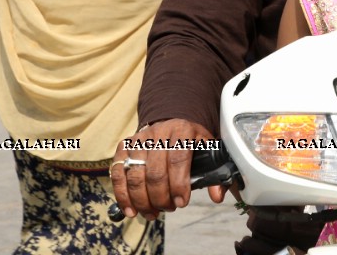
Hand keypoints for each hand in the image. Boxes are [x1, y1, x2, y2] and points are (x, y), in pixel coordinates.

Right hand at [110, 119, 224, 220]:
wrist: (171, 123)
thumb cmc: (191, 141)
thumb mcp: (207, 149)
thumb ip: (214, 173)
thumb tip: (217, 196)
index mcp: (182, 130)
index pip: (178, 159)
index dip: (179, 184)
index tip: (181, 203)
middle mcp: (158, 132)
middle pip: (155, 172)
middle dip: (161, 197)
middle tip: (168, 208)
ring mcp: (139, 140)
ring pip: (135, 175)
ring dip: (143, 201)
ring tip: (152, 213)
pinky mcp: (125, 147)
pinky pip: (119, 173)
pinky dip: (123, 195)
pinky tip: (131, 210)